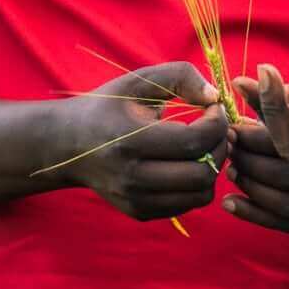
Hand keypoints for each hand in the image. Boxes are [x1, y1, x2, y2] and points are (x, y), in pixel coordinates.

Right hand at [60, 63, 234, 221]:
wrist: (67, 145)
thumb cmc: (108, 107)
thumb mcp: (138, 81)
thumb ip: (180, 76)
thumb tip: (215, 98)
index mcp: (129, 139)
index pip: (194, 141)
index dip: (216, 123)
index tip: (213, 108)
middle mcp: (131, 176)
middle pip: (202, 172)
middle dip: (220, 147)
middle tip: (215, 129)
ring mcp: (135, 198)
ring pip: (200, 194)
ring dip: (212, 168)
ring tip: (204, 147)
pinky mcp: (139, 211)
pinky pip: (187, 204)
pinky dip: (196, 184)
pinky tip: (187, 163)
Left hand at [222, 103, 288, 235]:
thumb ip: (286, 96)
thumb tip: (238, 82)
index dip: (267, 120)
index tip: (236, 117)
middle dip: (253, 153)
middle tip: (229, 137)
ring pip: (287, 201)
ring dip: (252, 183)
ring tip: (231, 163)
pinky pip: (288, 224)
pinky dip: (255, 213)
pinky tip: (228, 202)